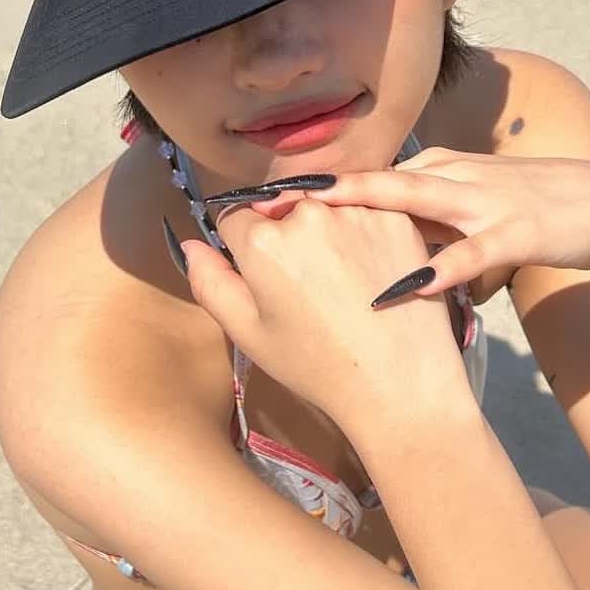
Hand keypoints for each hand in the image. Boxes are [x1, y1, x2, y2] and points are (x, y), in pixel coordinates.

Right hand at [179, 198, 475, 430]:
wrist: (399, 384)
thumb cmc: (317, 366)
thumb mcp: (248, 333)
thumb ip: (210, 281)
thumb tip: (191, 243)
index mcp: (264, 240)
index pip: (236, 215)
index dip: (245, 245)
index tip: (266, 275)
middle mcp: (310, 212)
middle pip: (283, 206)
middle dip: (286, 234)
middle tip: (309, 286)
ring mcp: (359, 209)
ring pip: (326, 205)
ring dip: (327, 230)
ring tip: (344, 282)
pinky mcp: (398, 216)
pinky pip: (367, 210)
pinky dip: (365, 233)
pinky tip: (373, 274)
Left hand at [259, 148, 589, 298]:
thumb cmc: (533, 211)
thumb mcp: (470, 207)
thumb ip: (421, 215)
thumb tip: (368, 231)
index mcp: (437, 174)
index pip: (366, 177)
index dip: (313, 189)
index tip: (258, 199)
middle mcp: (452, 179)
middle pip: (376, 181)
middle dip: (319, 190)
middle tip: (262, 200)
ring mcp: (484, 204)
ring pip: (415, 203)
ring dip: (365, 212)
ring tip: (313, 221)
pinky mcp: (516, 233)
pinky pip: (472, 254)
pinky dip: (439, 269)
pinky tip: (405, 287)